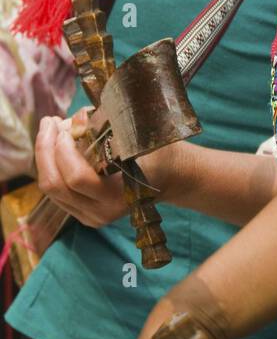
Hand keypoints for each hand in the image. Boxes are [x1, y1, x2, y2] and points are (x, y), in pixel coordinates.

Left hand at [35, 113, 191, 225]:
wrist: (170, 176)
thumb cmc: (156, 151)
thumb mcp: (137, 137)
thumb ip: (102, 129)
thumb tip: (70, 122)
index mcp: (118, 196)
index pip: (76, 177)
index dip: (63, 149)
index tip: (65, 125)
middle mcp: (101, 212)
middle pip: (54, 185)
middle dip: (45, 149)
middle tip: (50, 122)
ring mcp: (90, 216)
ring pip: (50, 189)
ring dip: (45, 156)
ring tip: (52, 129)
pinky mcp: (82, 213)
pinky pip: (56, 191)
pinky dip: (51, 166)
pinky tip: (57, 145)